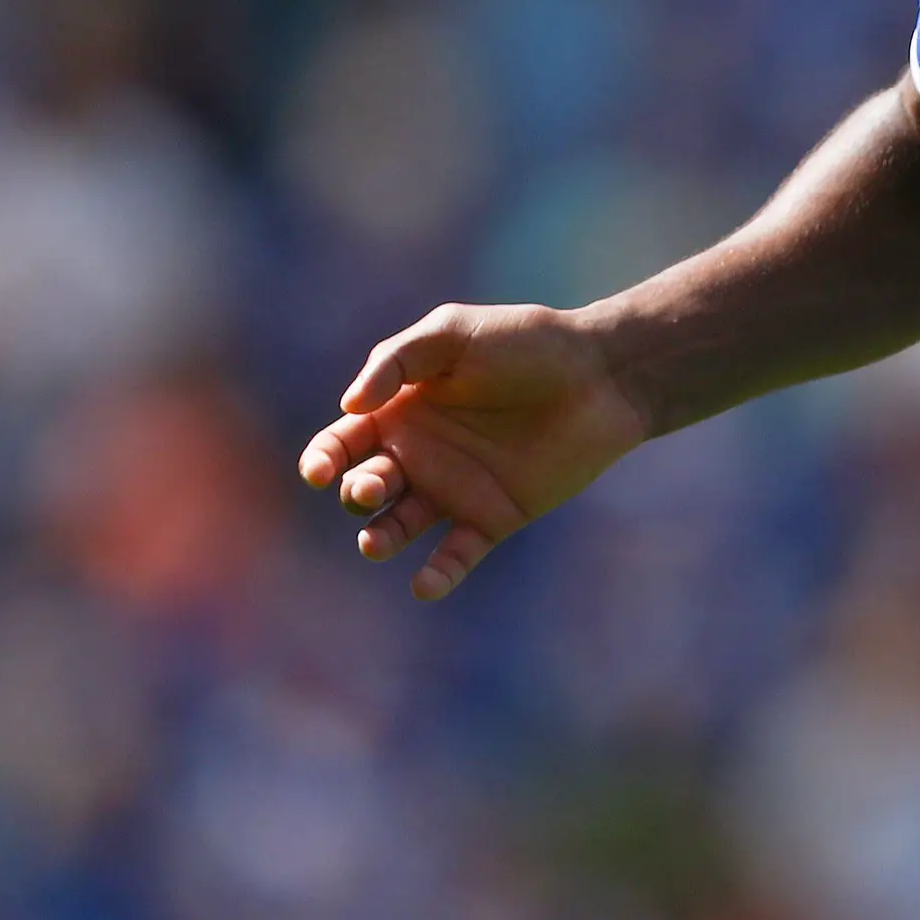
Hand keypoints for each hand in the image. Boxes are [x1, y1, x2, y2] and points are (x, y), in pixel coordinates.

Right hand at [296, 304, 650, 599]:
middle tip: (375, 486)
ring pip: (397, 527)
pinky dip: (437, 575)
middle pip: (364, 487)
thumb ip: (397, 359)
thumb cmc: (527, 344)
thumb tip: (349, 405)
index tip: (319, 470)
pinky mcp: (493, 517)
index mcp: (400, 411)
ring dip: (380, 538)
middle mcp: (419, 455)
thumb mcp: (454, 334)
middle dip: (357, 492)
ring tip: (376, 541)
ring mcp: (454, 489)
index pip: (341, 443)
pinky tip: (424, 585)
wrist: (600, 375)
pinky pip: (455, 555)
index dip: (321, 459)